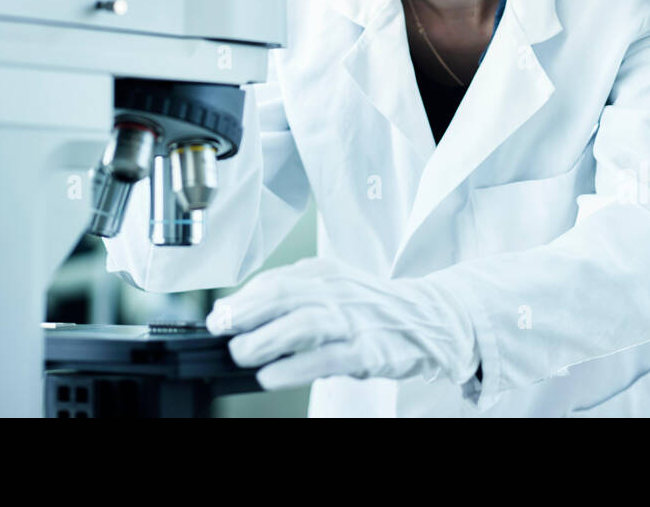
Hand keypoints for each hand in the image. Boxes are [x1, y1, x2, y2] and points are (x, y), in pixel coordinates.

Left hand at [205, 257, 478, 391]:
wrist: (430, 318)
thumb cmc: (373, 307)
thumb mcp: (333, 287)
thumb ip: (293, 296)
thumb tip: (241, 312)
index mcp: (325, 273)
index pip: (276, 280)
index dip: (243, 298)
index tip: (219, 314)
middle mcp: (338, 291)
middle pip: (284, 295)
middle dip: (246, 312)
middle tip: (221, 329)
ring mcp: (353, 320)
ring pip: (303, 323)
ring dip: (265, 338)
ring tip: (241, 353)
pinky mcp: (367, 350)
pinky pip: (326, 358)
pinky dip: (294, 367)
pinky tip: (271, 376)